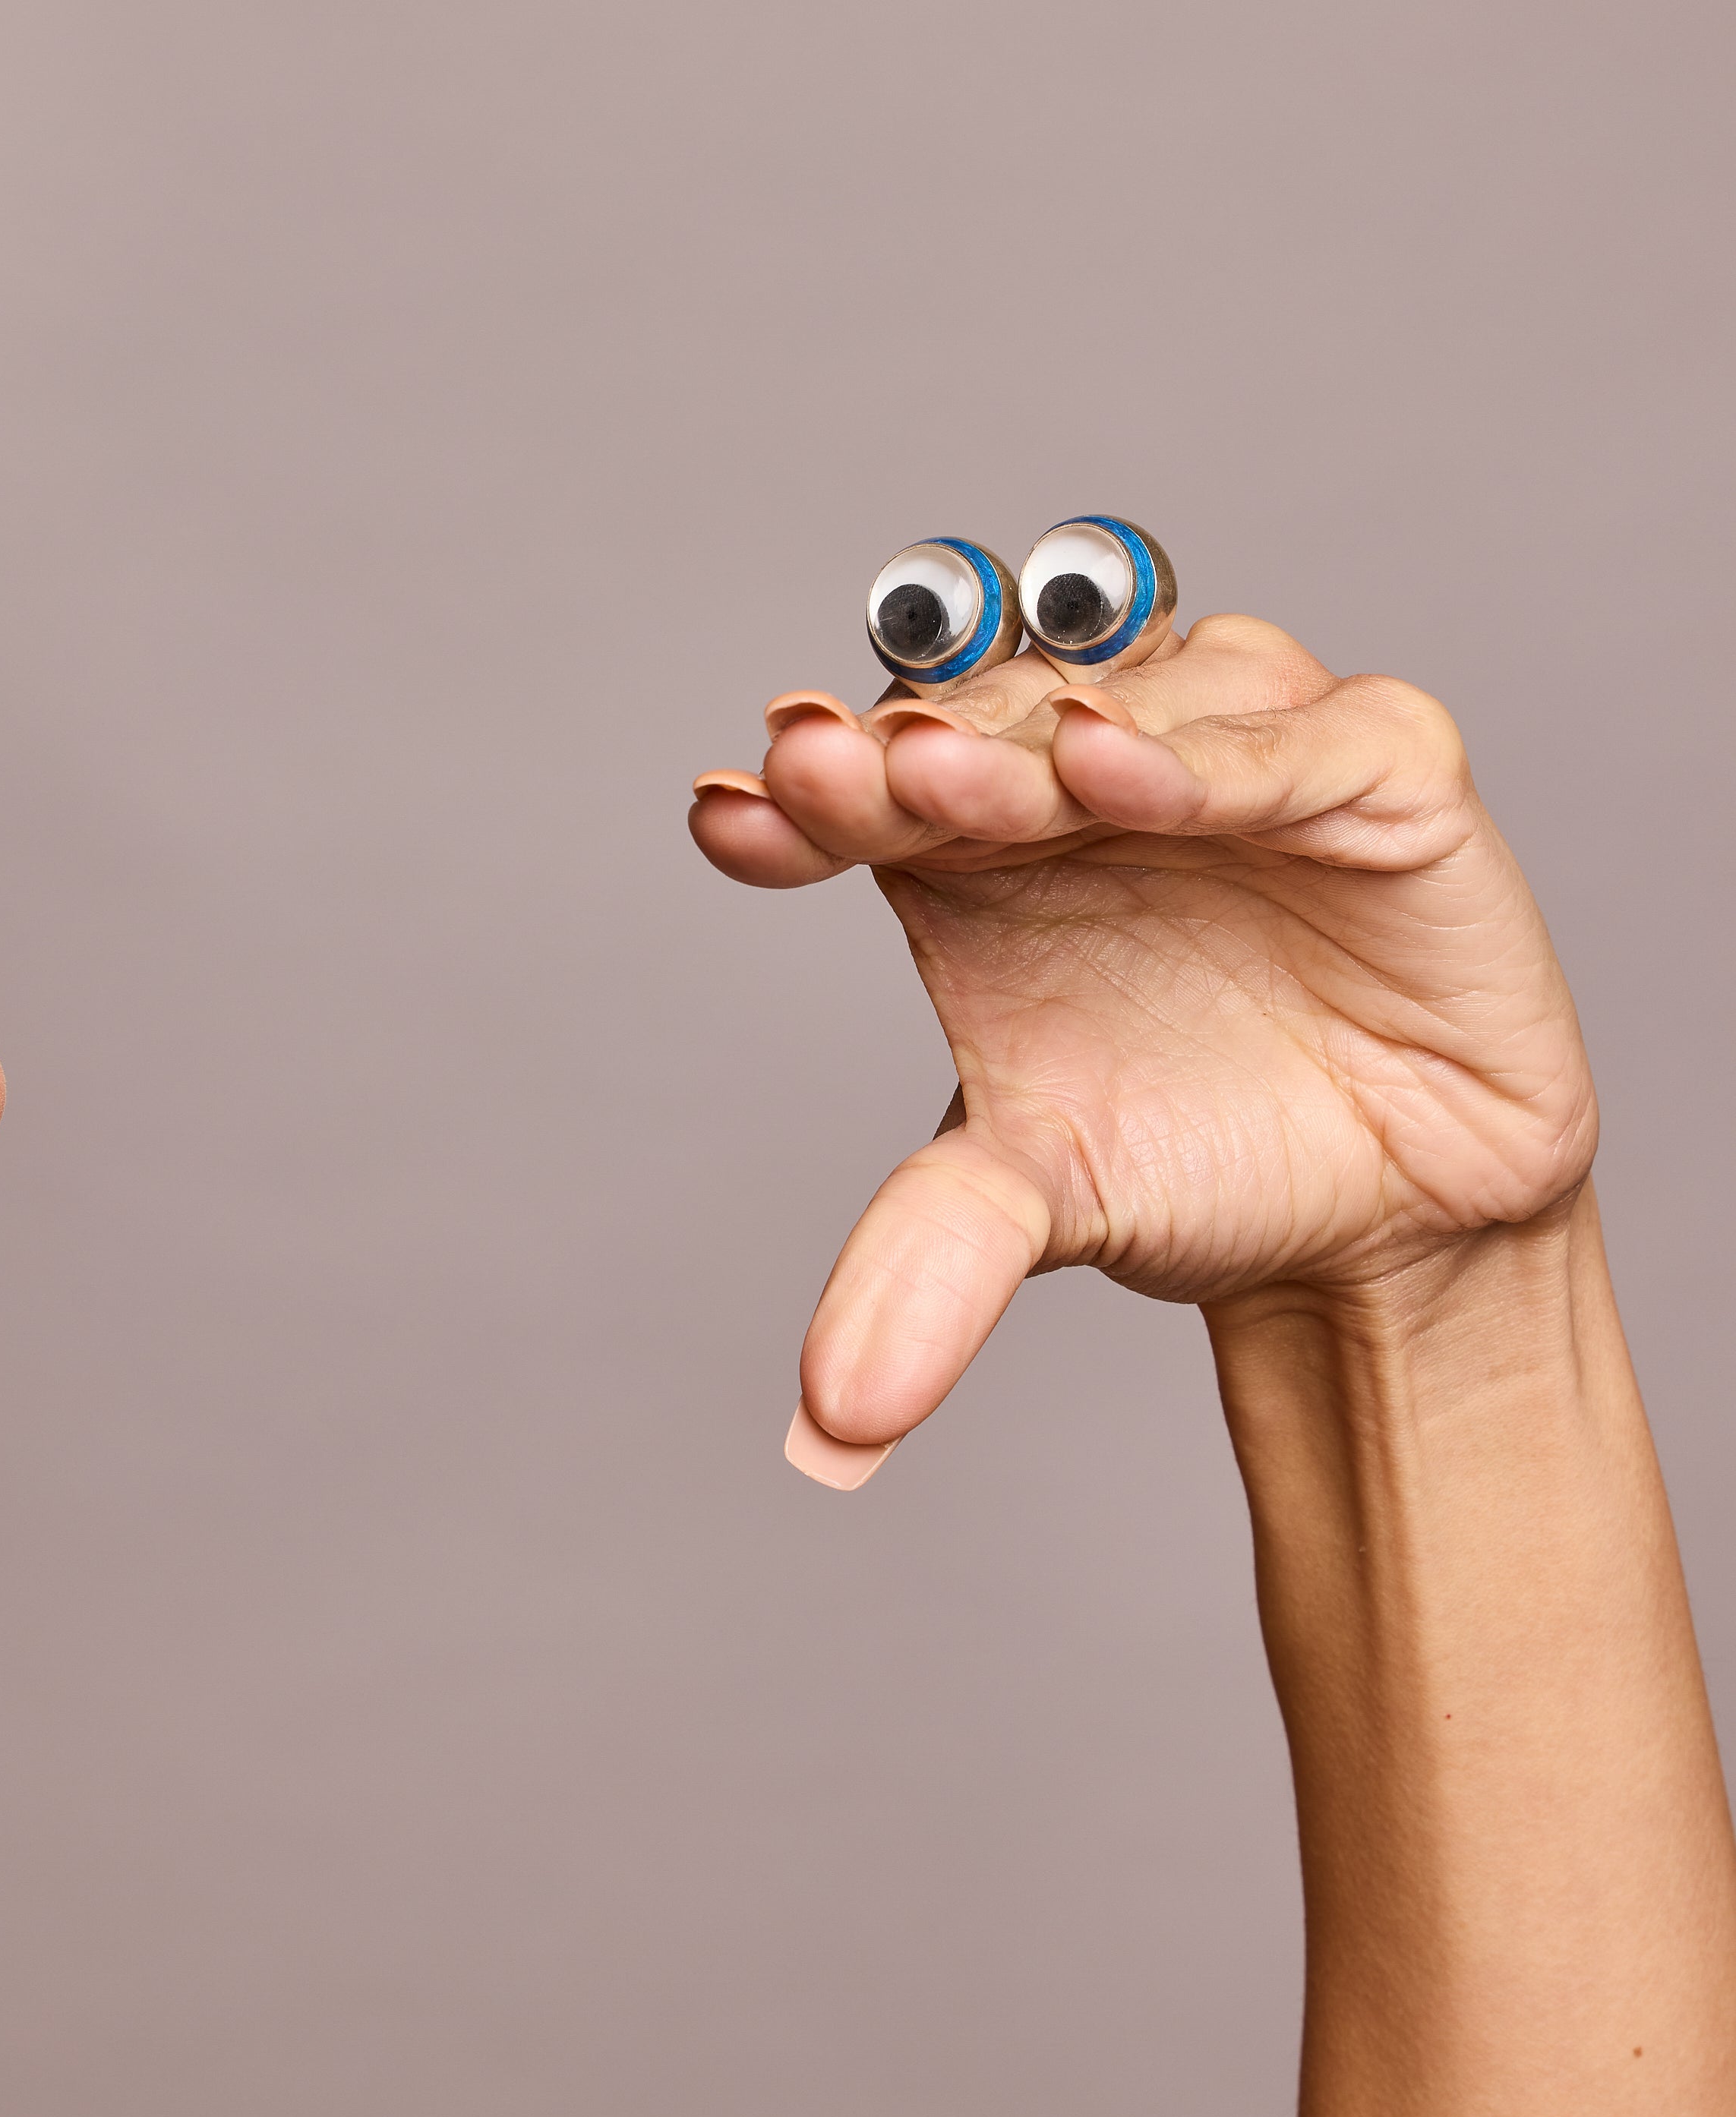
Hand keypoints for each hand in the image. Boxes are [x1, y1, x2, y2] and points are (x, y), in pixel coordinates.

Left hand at [688, 615, 1595, 1473]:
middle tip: (819, 774)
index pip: (866, 778)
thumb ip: (927, 1263)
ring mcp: (1231, 750)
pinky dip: (1200, 752)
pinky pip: (1289, 735)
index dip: (799, 793)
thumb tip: (830, 1424)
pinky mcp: (1377, 767)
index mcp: (974, 836)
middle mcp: (1090, 765)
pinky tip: (1113, 769)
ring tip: (936, 773)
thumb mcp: (1041, 1197)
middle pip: (975, 715)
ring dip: (1023, 734)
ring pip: (1118, 692)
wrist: (1387, 1218)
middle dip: (894, 749)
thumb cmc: (1195, 1151)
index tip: (729, 821)